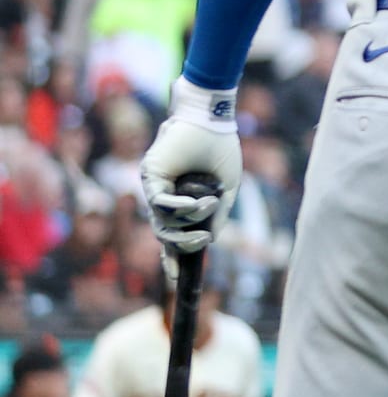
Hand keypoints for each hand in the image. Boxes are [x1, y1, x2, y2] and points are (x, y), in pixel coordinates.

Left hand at [140, 77, 240, 252]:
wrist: (211, 117)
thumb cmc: (220, 147)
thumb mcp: (227, 186)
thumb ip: (220, 213)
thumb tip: (213, 239)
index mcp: (179, 198)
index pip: (171, 233)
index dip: (173, 257)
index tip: (178, 278)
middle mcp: (163, 195)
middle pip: (164, 234)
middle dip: (182, 245)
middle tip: (203, 239)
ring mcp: (154, 187)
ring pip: (162, 223)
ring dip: (188, 221)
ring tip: (210, 205)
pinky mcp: (150, 175)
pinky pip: (161, 203)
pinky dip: (181, 207)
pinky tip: (198, 201)